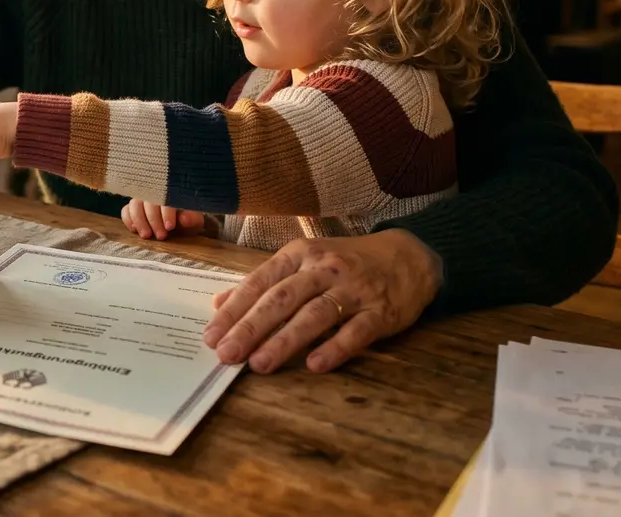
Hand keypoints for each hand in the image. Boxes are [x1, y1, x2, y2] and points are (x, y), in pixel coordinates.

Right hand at [121, 199, 204, 239]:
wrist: (180, 225)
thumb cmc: (188, 221)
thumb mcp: (195, 221)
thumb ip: (191, 219)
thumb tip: (184, 219)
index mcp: (171, 192)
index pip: (165, 198)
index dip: (166, 213)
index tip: (170, 227)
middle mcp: (154, 192)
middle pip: (148, 202)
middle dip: (153, 220)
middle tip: (161, 236)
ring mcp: (141, 199)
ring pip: (134, 204)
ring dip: (139, 220)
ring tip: (146, 235)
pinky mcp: (132, 208)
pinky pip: (125, 210)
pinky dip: (128, 220)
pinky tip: (135, 230)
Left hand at [203, 229, 442, 374]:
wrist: (410, 255)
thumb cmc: (347, 262)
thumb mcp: (303, 261)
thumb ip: (264, 282)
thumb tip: (219, 303)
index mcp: (300, 255)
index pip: (260, 282)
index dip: (234, 310)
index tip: (211, 335)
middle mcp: (324, 269)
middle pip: (282, 299)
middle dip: (250, 328)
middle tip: (226, 354)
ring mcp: (354, 289)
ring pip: (314, 315)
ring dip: (285, 341)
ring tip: (259, 364)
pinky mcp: (381, 311)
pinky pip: (356, 331)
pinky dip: (335, 348)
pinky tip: (315, 365)